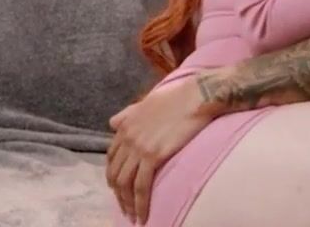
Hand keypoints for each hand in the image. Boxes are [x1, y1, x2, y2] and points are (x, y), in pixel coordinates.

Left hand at [106, 79, 210, 224]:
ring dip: (127, 204)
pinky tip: (143, 216)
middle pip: (115, 174)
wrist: (197, 96)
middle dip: (118, 194)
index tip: (121, 188)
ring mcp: (138, 147)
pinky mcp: (152, 156)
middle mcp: (127, 137)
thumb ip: (128, 114)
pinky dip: (139, 204)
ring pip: (125, 184)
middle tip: (126, 207)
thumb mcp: (146, 102)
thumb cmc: (178, 97)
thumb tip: (112, 122)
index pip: (112, 158)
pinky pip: (141, 187)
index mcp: (125, 125)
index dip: (115, 175)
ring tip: (133, 217)